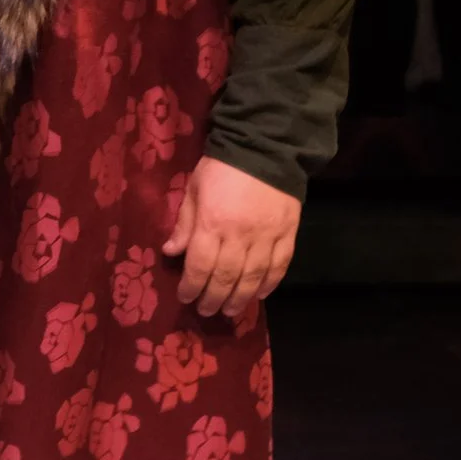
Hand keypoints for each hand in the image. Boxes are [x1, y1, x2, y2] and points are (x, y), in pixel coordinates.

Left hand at [163, 155, 300, 316]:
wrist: (266, 148)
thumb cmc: (221, 168)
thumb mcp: (194, 190)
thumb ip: (185, 224)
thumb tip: (171, 253)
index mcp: (213, 223)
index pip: (201, 265)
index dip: (192, 285)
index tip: (185, 297)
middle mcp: (241, 235)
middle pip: (227, 277)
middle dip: (215, 298)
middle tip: (207, 311)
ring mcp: (268, 236)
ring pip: (255, 277)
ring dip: (241, 298)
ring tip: (231, 310)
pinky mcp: (289, 234)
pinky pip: (280, 266)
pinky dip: (270, 284)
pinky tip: (260, 295)